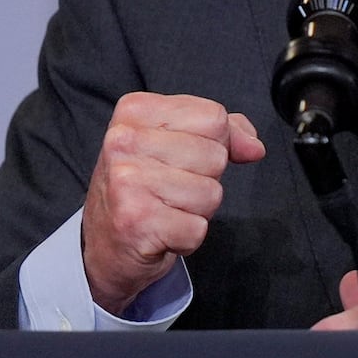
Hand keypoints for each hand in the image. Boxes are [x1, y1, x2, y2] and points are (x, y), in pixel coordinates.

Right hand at [82, 92, 265, 315]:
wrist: (103, 247)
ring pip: (211, 193)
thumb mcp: (175, 144)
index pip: (215, 117)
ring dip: (197, 210)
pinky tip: (161, 232)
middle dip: (205, 179)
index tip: (183, 158)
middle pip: (216, 155)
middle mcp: (124, 141)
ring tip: (165, 209)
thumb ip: (222, 134)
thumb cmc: (142, 189)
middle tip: (170, 189)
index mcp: (135, 111)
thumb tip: (254, 146)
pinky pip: (199, 228)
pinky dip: (187, 237)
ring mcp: (127, 181)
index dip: (215, 143)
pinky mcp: (136, 221)